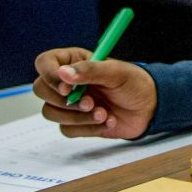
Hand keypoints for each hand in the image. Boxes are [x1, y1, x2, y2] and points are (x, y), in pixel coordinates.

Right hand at [32, 47, 157, 138]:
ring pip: (51, 113)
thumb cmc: (135, 83)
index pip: (45, 63)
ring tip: (104, 113)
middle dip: (65, 101)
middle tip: (90, 102)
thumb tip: (63, 73)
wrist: (150, 108)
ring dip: (78, 116)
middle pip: (41, 90)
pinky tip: (108, 121)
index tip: (67, 88)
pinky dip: (88, 128)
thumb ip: (91, 70)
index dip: (50, 76)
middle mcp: (67, 82)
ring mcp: (69, 103)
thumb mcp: (117, 72)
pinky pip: (67, 130)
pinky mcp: (76, 123)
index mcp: (74, 61)